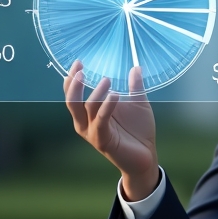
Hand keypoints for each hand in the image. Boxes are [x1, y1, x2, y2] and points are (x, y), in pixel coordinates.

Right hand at [64, 61, 158, 199]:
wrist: (146, 156)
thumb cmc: (138, 130)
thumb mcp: (138, 104)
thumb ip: (135, 87)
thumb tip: (136, 67)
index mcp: (89, 113)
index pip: (73, 94)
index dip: (72, 79)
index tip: (78, 62)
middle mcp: (85, 123)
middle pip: (71, 101)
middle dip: (74, 84)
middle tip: (81, 69)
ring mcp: (93, 132)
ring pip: (85, 109)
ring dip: (95, 93)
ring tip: (107, 80)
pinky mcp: (102, 141)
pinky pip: (101, 121)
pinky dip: (106, 107)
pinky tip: (115, 95)